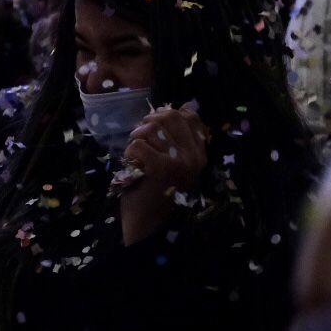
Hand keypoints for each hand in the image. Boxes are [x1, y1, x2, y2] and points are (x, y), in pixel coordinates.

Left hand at [119, 106, 209, 244]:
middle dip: (150, 121)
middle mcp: (194, 157)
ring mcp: (179, 162)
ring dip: (137, 137)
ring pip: (152, 129)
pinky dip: (129, 152)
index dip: (169, 114)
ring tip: (136, 152)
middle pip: (171, 116)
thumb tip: (184, 106)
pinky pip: (139, 144)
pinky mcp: (161, 168)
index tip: (157, 127)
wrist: (148, 224)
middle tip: (141, 135)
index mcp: (200, 155)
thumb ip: (179, 138)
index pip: (191, 117)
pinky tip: (132, 164)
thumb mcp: (175, 163)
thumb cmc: (157, 191)